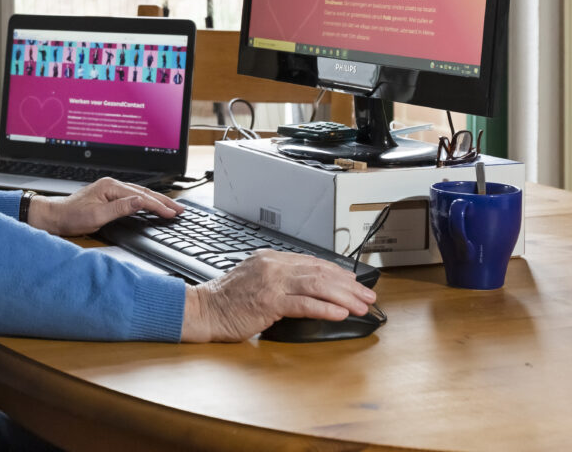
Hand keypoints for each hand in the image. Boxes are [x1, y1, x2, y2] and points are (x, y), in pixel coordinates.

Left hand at [26, 178, 183, 236]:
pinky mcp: (108, 196)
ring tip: (171, 207)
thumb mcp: (97, 216)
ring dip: (156, 201)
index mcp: (111, 187)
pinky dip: (146, 201)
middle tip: (180, 209)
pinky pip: (133, 197)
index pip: (141, 197)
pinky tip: (151, 204)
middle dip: (163, 201)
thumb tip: (140, 201)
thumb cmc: (71, 216)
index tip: (172, 213)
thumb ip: (121, 208)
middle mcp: (112, 185)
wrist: (55, 216)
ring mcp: (110, 190)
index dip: (159, 206)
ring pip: (140, 194)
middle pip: (144, 192)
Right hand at [180, 249, 376, 341]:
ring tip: (361, 306)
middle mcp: (272, 266)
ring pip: (317, 285)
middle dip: (349, 285)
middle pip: (320, 272)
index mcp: (270, 258)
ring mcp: (270, 282)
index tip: (355, 283)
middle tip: (367, 296)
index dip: (338, 273)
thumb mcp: (255, 279)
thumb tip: (310, 288)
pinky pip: (304, 304)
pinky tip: (340, 313)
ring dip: (344, 297)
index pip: (313, 262)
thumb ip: (279, 279)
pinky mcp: (268, 302)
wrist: (204, 310)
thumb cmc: (227, 300)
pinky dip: (325, 308)